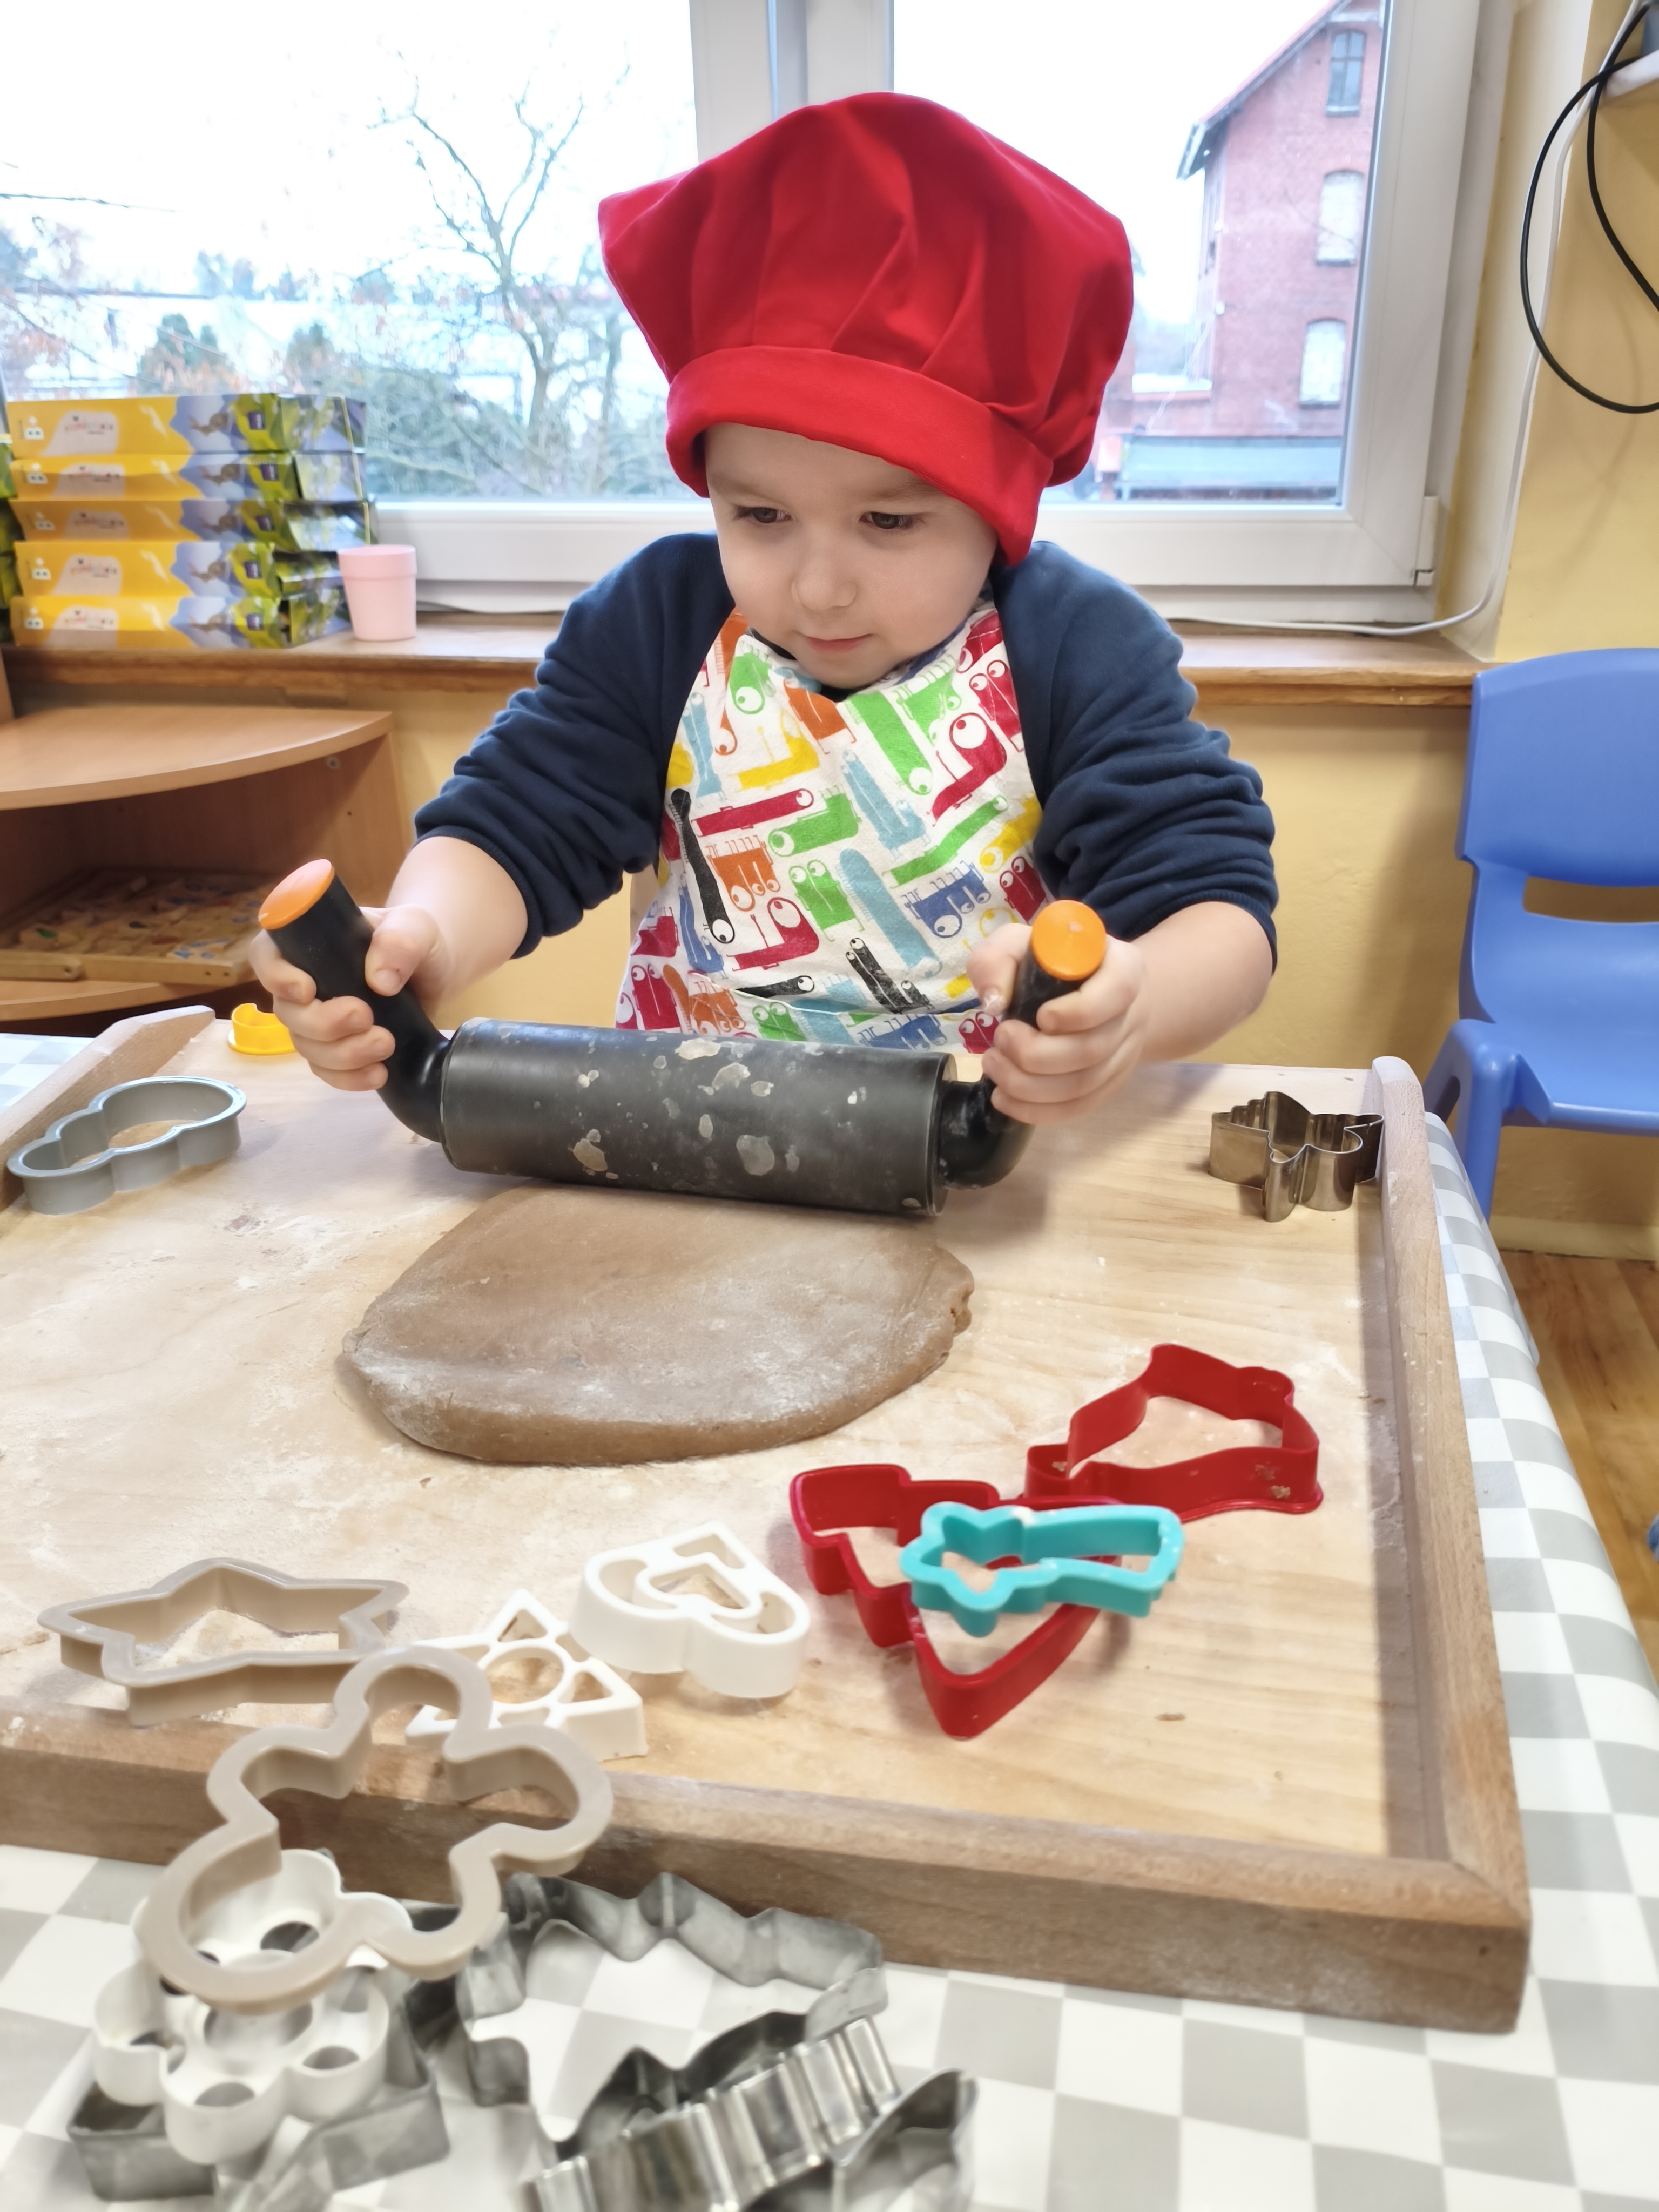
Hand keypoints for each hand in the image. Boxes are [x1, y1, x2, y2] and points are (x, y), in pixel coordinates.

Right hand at [248, 904, 450, 1091]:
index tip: (307, 990)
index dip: (275, 976)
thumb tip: (379, 981)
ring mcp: (320, 1019)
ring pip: (307, 1046)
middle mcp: (307, 982)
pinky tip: (378, 1073)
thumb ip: (398, 943)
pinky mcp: (340, 1048)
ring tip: (385, 1043)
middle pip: (287, 1012)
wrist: (442, 976)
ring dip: (342, 1054)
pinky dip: (349, 1078)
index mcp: (311, 943)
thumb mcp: (415, 928)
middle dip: (322, 1022)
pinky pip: (328, 1071)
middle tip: (364, 1016)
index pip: (267, 955)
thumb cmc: (418, 941)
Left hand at [965, 922, 1149, 1124]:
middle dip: (1036, 1054)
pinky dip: (1039, 1110)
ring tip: (993, 1066)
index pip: (1117, 992)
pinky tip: (1006, 1099)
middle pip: (1093, 1049)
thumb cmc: (1053, 962)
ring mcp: (1124, 1054)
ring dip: (1029, 1085)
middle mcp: (1132, 1014)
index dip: (1078, 1012)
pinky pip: (1080, 1107)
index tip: (1039, 1016)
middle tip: (999, 1040)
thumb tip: (994, 1001)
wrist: (1089, 988)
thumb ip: (999, 958)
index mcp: (1123, 969)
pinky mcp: (1110, 1084)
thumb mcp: (1022, 943)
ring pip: (1084, 1085)